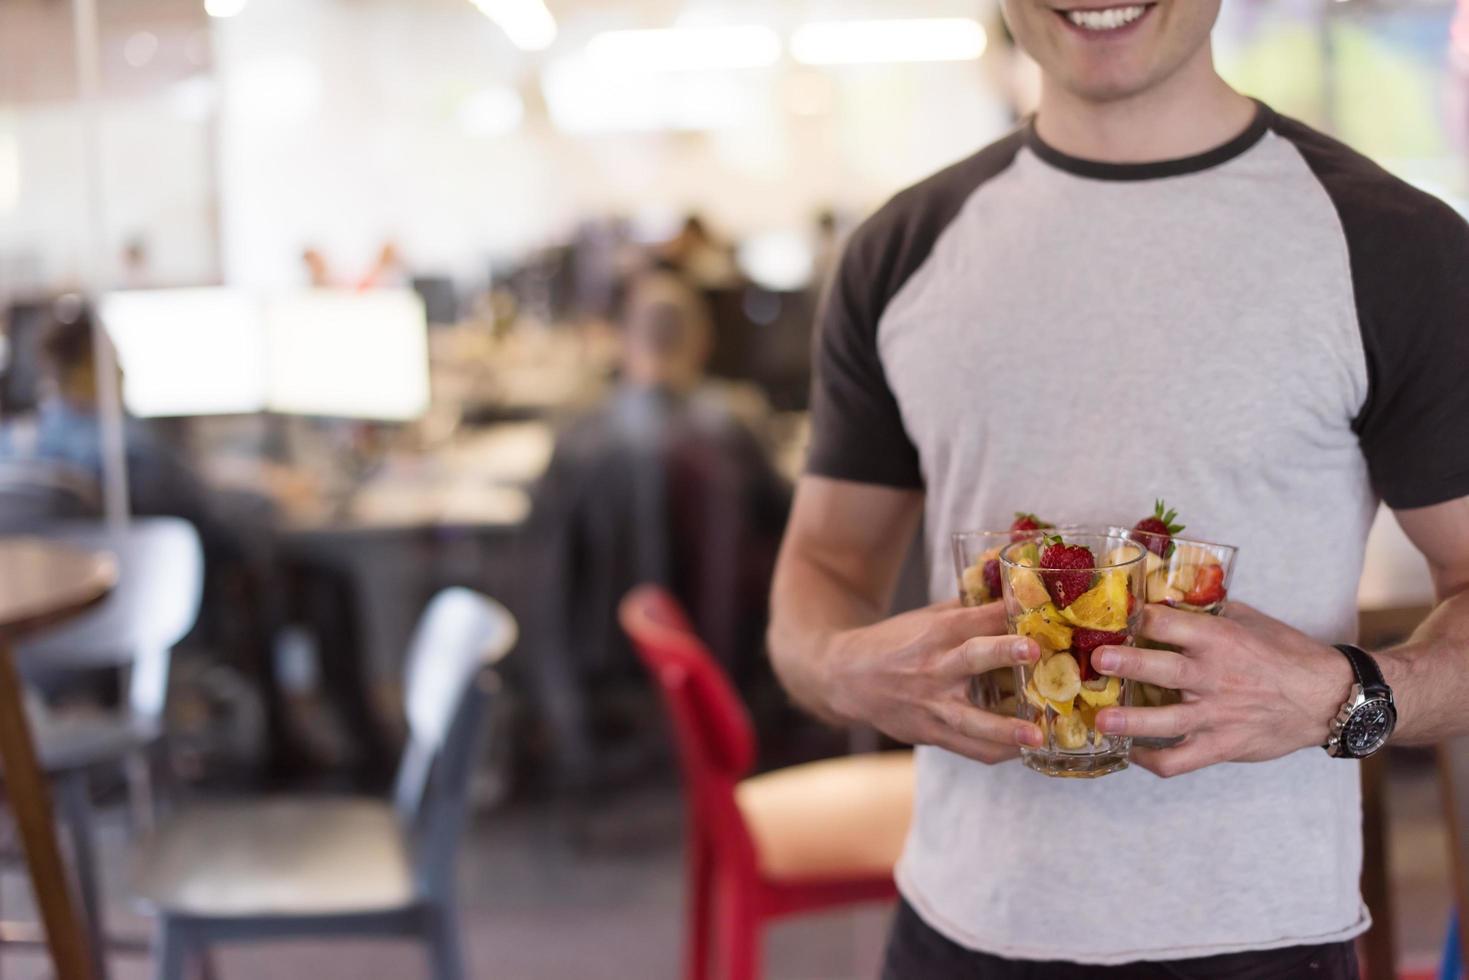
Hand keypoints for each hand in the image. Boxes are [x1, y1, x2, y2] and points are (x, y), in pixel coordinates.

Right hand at [824, 601, 1043, 763]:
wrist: (846, 677)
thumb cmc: (894, 643)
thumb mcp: (926, 618)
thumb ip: (966, 611)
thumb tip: (1011, 595)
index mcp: (935, 632)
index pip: (977, 618)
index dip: (1008, 612)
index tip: (1041, 609)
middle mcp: (934, 666)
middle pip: (973, 658)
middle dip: (1004, 653)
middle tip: (1034, 651)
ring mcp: (931, 704)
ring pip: (971, 719)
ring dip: (1005, 729)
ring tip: (1036, 736)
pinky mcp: (929, 732)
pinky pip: (968, 747)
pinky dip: (996, 751)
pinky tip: (1022, 750)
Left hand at [1091, 602, 1354, 777]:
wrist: (1330, 697)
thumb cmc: (1287, 653)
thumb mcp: (1249, 620)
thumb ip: (1208, 611)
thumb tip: (1166, 598)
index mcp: (1220, 639)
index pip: (1169, 622)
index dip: (1139, 618)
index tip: (1116, 616)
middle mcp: (1215, 676)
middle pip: (1163, 668)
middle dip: (1128, 663)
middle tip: (1098, 660)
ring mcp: (1218, 715)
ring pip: (1166, 721)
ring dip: (1130, 722)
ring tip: (1100, 720)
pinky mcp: (1223, 746)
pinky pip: (1180, 761)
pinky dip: (1152, 761)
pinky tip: (1132, 754)